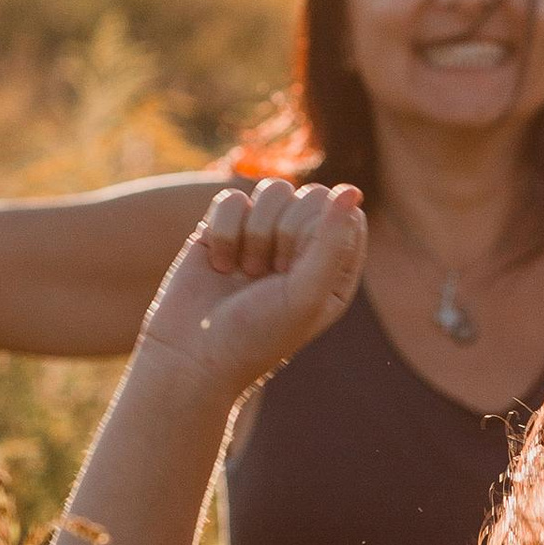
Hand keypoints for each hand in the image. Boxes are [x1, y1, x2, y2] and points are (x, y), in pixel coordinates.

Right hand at [135, 179, 366, 398]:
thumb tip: (352, 189)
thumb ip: (331, 241)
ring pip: (273, 188)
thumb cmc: (256, 335)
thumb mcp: (305, 295)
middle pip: (311, 195)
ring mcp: (264, 233)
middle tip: (269, 275)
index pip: (346, 214)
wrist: (191, 355)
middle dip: (285, 232)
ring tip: (246, 272)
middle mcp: (304, 247)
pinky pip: (231, 197)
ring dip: (256, 231)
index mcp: (336, 266)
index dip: (320, 231)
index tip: (296, 269)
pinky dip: (224, 231)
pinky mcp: (225, 227)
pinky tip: (219, 265)